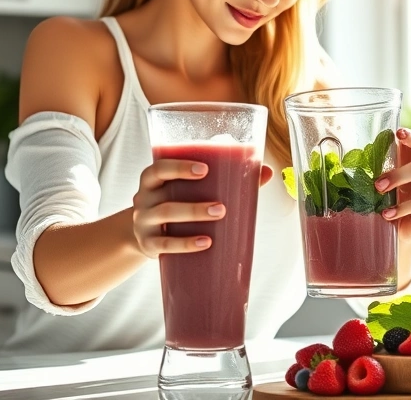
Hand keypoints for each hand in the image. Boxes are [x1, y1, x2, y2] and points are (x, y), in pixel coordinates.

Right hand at [130, 161, 273, 257]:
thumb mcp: (187, 189)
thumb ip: (224, 178)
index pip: (159, 168)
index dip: (178, 166)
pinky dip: (185, 244)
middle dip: (193, 201)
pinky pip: (165, 244)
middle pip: (164, 196)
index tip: (204, 169)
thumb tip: (267, 171)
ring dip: (193, 216)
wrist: (144, 235)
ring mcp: (143, 222)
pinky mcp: (148, 244)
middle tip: (221, 205)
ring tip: (218, 217)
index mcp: (153, 179)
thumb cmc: (176, 203)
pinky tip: (206, 243)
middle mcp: (143, 198)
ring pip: (166, 217)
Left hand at [374, 128, 410, 242]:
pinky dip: (403, 208)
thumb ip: (378, 166)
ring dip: (399, 184)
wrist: (399, 227)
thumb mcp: (384, 179)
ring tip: (379, 194)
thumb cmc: (390, 198)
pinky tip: (388, 214)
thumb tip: (355, 154)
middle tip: (378, 183)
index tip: (399, 133)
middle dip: (398, 172)